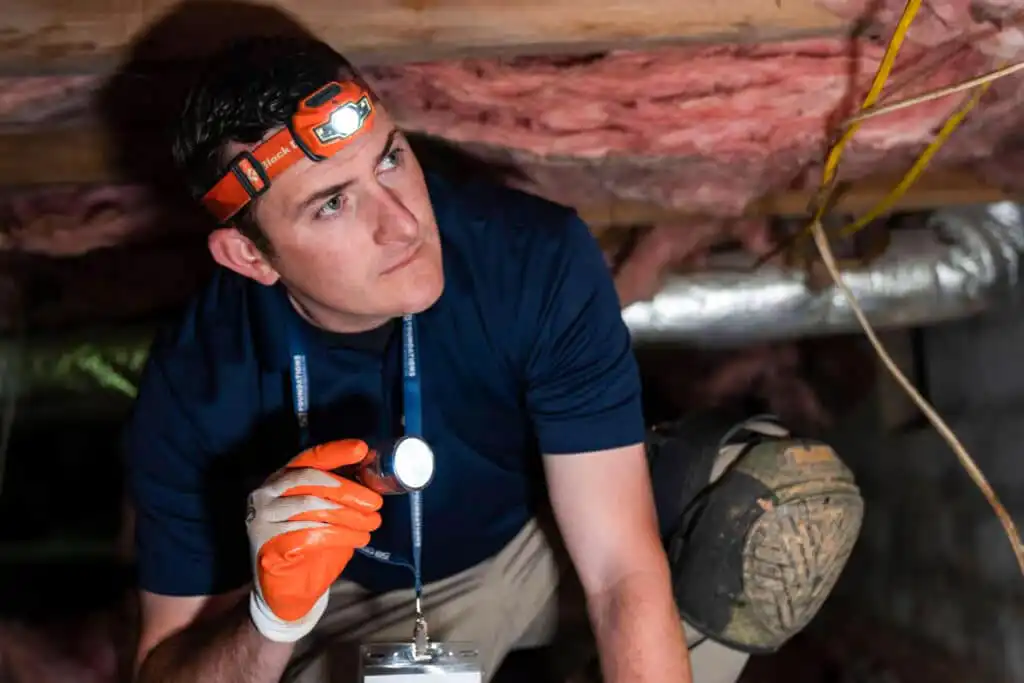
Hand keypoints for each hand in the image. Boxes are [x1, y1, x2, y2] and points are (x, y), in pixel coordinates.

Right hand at [245, 439, 383, 641]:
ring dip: (349, 515)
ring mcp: (262, 517)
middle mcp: (266, 493)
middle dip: (349, 490)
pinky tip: (357, 538)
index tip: (361, 449)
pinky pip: (309, 533)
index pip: (309, 458)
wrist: (286, 591)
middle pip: (312, 480)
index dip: (336, 451)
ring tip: (371, 524)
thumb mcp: (327, 513)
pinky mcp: (266, 542)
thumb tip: (372, 473)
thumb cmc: (311, 547)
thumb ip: (340, 493)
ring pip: (312, 505)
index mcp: (281, 479)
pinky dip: (339, 535)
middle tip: (375, 503)